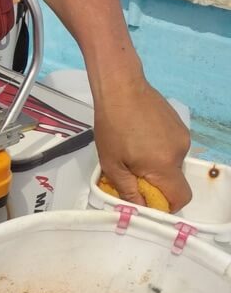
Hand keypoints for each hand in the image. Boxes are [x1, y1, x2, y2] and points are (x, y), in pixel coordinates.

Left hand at [91, 74, 191, 210]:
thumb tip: (139, 207)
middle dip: (155, 180)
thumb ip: (127, 189)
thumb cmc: (111, 124)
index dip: (164, 204)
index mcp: (164, 166)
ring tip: (132, 145)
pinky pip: (171, 144)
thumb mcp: (111, 162)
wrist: (120, 86)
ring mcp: (182, 136)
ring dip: (155, 161)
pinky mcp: (179, 123)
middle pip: (174, 179)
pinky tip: (139, 132)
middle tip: (131, 168)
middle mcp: (180, 153)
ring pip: (171, 160)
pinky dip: (158, 146)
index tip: (145, 197)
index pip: (180, 199)